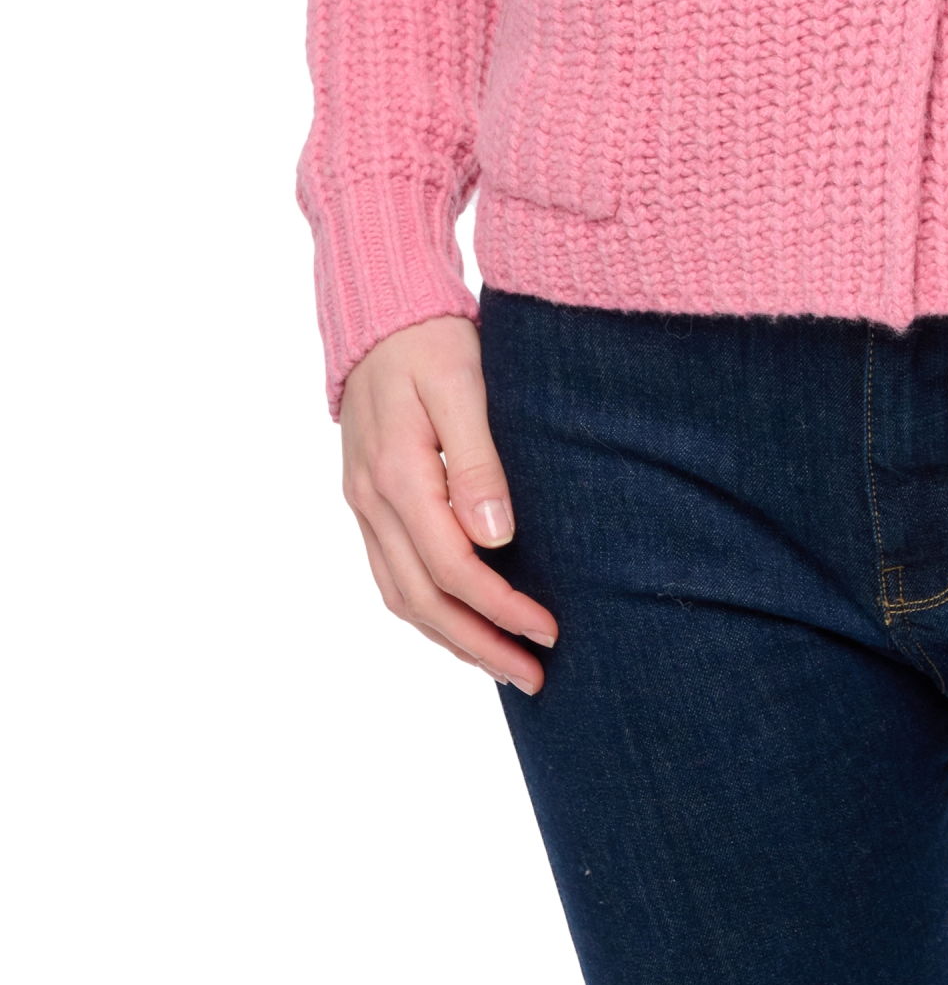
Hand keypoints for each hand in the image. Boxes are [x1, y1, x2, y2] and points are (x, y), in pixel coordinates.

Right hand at [339, 315, 557, 692]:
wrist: (380, 307)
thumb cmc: (430, 337)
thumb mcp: (463, 383)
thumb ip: (478, 459)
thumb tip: (497, 537)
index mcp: (398, 475)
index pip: (452, 568)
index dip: (501, 608)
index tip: (548, 631)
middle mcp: (371, 500)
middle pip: (423, 600)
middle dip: (480, 645)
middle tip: (535, 677)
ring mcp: (362, 504)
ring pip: (401, 597)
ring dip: (451, 639)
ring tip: (503, 666)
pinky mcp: (367, 500)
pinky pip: (391, 575)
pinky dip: (426, 611)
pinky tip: (460, 623)